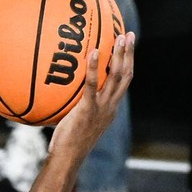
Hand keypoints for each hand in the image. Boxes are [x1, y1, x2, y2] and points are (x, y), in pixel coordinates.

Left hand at [48, 32, 134, 161]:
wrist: (68, 157)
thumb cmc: (67, 141)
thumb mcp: (77, 121)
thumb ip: (77, 107)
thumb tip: (61, 93)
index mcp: (110, 108)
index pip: (123, 83)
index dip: (127, 65)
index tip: (127, 49)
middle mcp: (111, 105)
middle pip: (126, 75)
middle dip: (130, 54)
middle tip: (130, 35)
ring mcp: (102, 107)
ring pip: (117, 76)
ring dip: (120, 55)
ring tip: (120, 37)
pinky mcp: (88, 109)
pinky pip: (92, 85)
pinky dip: (94, 68)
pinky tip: (92, 52)